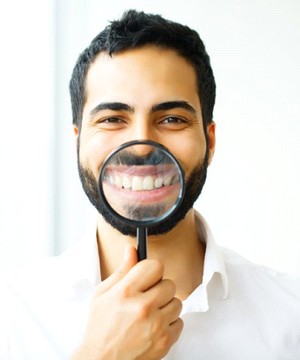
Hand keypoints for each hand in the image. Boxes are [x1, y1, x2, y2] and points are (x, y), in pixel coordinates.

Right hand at [71, 245, 182, 359]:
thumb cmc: (100, 327)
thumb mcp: (103, 293)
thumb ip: (122, 270)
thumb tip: (132, 249)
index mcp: (126, 291)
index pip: (155, 266)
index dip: (152, 270)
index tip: (147, 276)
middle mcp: (143, 307)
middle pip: (169, 283)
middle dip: (159, 289)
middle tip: (146, 298)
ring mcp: (156, 325)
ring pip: (177, 302)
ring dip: (166, 306)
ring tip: (149, 314)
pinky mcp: (165, 341)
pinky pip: (180, 322)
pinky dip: (169, 323)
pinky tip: (154, 326)